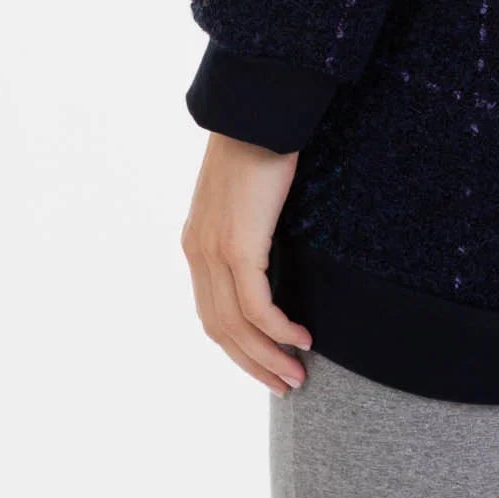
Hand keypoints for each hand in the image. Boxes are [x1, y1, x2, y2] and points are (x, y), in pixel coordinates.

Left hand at [181, 132, 312, 394]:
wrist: (256, 112)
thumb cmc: (260, 146)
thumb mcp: (247, 198)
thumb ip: (249, 229)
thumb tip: (273, 254)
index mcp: (196, 245)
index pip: (212, 315)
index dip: (239, 347)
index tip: (267, 364)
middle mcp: (198, 254)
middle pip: (221, 331)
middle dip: (253, 363)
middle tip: (285, 385)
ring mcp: (214, 252)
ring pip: (238, 326)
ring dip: (268, 356)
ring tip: (297, 374)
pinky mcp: (238, 246)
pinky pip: (256, 306)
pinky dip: (278, 329)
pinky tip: (302, 337)